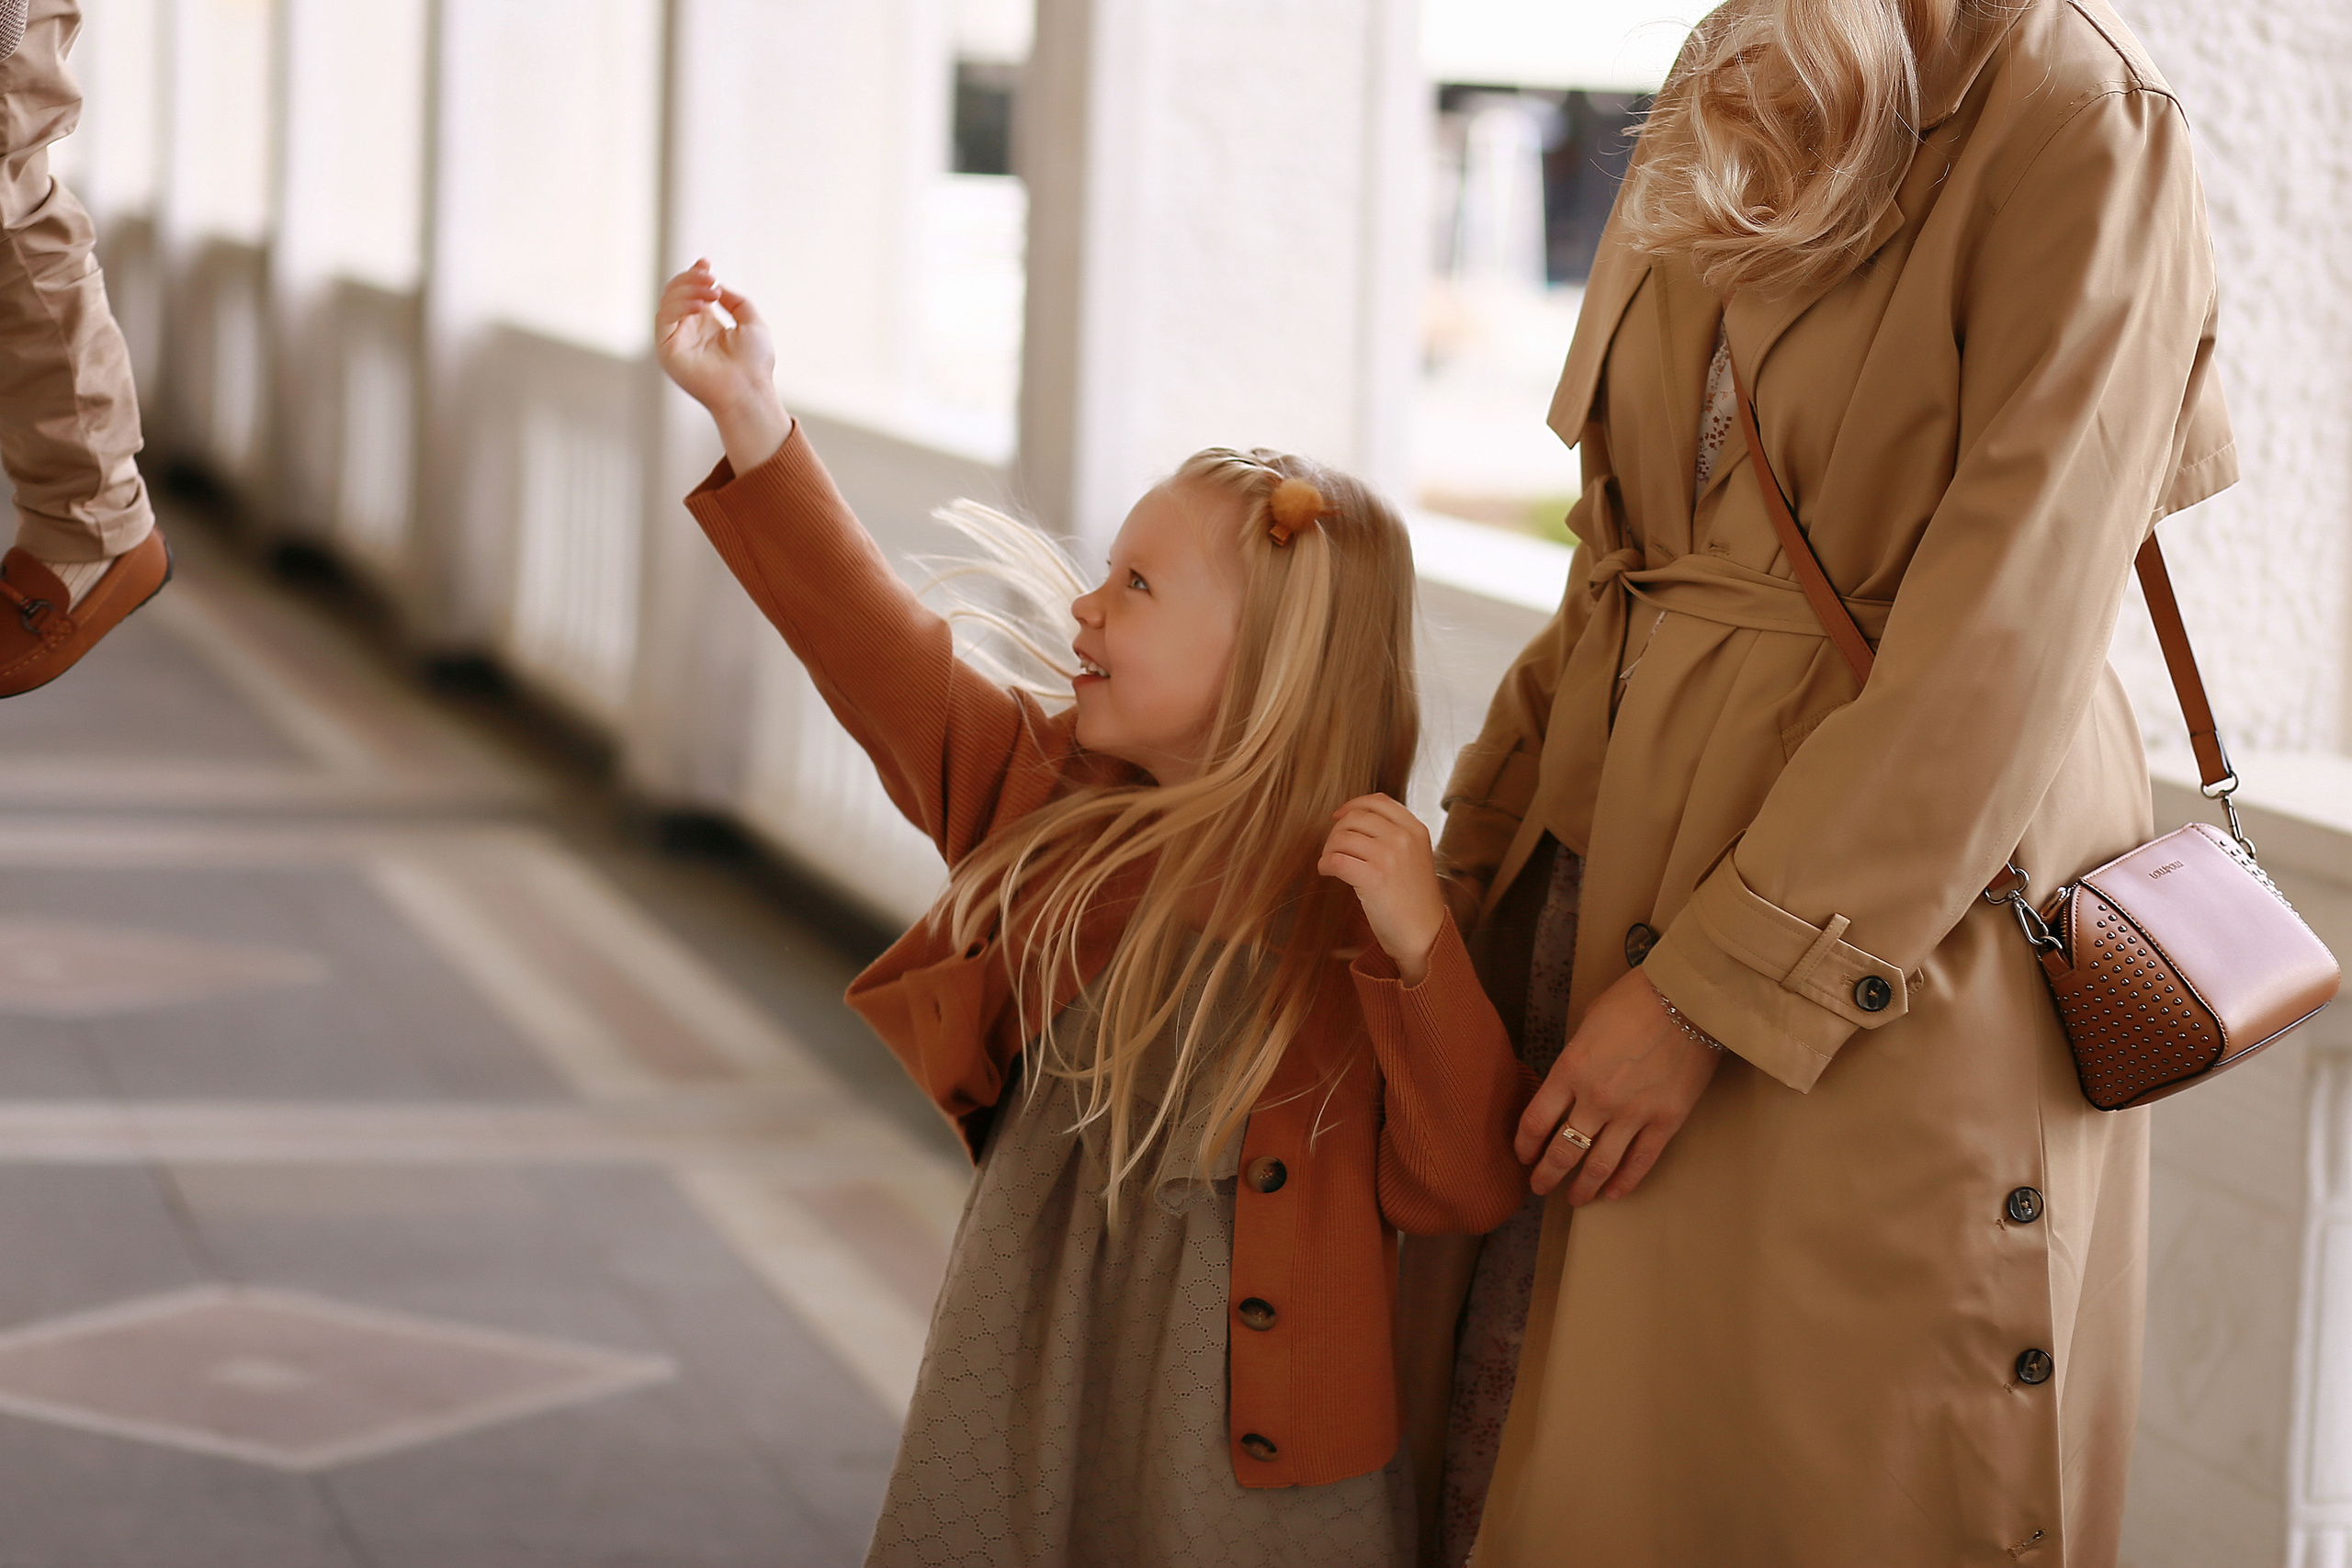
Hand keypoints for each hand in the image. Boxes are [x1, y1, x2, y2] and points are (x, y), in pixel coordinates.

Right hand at [656, 260, 788, 472]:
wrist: (749, 391)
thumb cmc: (754, 363)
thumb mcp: (752, 322)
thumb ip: (737, 301)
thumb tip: (719, 286)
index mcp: (705, 324)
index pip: (690, 291)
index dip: (695, 274)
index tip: (707, 263)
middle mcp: (687, 330)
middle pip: (676, 291)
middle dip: (692, 279)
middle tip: (712, 279)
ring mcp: (675, 340)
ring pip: (667, 301)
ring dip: (688, 289)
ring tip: (711, 292)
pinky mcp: (666, 350)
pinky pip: (664, 318)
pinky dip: (680, 305)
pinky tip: (700, 306)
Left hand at [1319, 794, 1445, 984]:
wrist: (1425, 934)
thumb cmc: (1414, 899)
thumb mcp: (1416, 856)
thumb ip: (1395, 835)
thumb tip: (1352, 819)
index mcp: (1416, 830)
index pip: (1379, 801)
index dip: (1353, 805)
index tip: (1339, 816)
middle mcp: (1404, 838)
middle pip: (1355, 817)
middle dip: (1336, 831)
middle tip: (1332, 848)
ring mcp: (1390, 857)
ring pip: (1342, 837)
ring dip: (1328, 849)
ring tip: (1330, 862)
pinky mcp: (1373, 878)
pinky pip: (1336, 860)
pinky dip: (1325, 864)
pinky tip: (1327, 872)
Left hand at [1516, 968, 1722, 1204]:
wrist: (1687, 999)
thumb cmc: (1634, 1000)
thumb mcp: (1588, 1024)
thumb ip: (1576, 1060)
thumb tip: (1570, 1083)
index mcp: (1569, 1070)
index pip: (1535, 1122)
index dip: (1525, 1146)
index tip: (1523, 1156)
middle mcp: (1595, 1099)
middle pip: (1562, 1151)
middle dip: (1547, 1175)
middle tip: (1540, 1187)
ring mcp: (1631, 1115)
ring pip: (1598, 1165)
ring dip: (1583, 1188)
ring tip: (1575, 1199)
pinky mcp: (1665, 1122)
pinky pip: (1640, 1162)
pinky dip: (1624, 1182)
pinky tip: (1612, 1193)